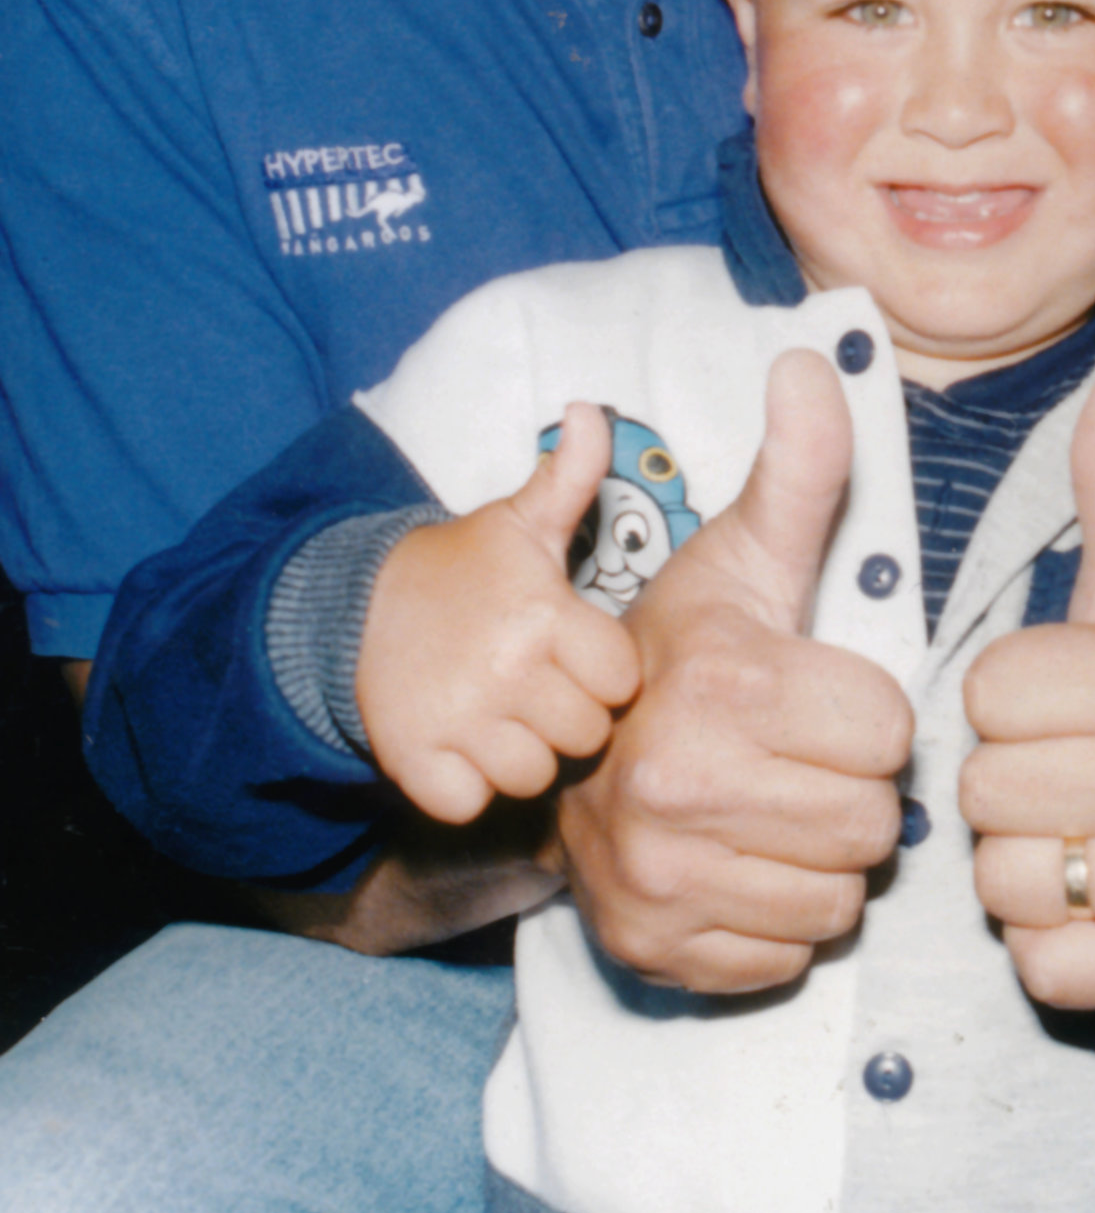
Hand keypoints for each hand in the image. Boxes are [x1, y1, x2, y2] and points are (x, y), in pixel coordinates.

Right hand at [357, 403, 641, 824]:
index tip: (574, 654)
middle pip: (583, 735)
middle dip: (567, 716)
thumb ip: (570, 475)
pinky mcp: (414, 761)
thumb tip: (594, 409)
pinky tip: (460, 744)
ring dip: (520, 754)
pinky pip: (471, 804)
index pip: (621, 680)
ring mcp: (458, 720)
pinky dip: (466, 786)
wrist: (354, 607)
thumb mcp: (520, 521)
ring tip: (499, 712)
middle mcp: (505, 671)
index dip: (603, 672)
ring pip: (532, 777)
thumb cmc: (462, 570)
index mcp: (544, 616)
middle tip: (534, 684)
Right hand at [559, 349, 913, 992]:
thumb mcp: (744, 556)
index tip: (816, 701)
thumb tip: (816, 360)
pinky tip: (741, 865)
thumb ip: (801, 469)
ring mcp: (659, 876)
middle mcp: (680, 783)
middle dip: (848, 793)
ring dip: (819, 861)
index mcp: (723, 682)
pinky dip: (775, 922)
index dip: (864, 718)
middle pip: (869, 825)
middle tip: (797, 762)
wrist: (564, 753)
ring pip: (836, 899)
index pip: (889, 736)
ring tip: (772, 809)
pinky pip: (786, 959)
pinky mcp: (652, 948)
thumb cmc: (683, 651)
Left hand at [959, 355, 1094, 1010]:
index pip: (988, 695)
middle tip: (1066, 759)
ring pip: (1002, 881)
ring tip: (1076, 819)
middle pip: (984, 791)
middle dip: (1009, 773)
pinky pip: (1041, 963)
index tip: (1062, 691)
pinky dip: (1051, 937)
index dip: (1010, 691)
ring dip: (1023, 855)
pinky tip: (1092, 884)